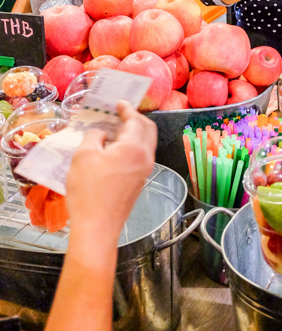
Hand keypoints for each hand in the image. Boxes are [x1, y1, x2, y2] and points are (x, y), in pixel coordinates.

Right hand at [66, 101, 156, 247]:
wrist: (97, 228)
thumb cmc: (89, 190)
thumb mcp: (84, 155)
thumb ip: (94, 136)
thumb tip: (102, 134)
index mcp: (135, 147)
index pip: (136, 120)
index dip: (127, 109)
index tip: (119, 103)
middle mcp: (146, 158)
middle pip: (147, 130)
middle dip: (135, 119)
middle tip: (120, 113)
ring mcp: (144, 172)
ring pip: (146, 144)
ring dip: (134, 133)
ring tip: (115, 129)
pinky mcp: (139, 183)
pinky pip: (140, 156)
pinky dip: (132, 146)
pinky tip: (115, 149)